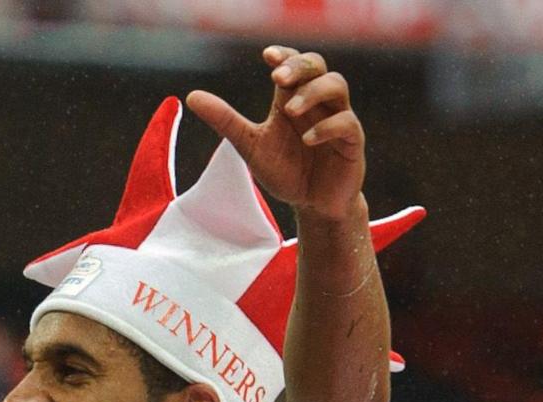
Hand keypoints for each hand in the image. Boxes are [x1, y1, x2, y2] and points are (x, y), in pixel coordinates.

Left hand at [188, 47, 366, 222]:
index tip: (267, 56)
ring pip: (337, 86)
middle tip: (276, 77)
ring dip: (312, 93)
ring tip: (289, 111)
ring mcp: (337, 119)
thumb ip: (225, 120)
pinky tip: (306, 139)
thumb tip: (191, 96)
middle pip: (318, 66)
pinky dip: (326, 127)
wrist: (312, 204)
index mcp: (293, 99)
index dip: (285, 55)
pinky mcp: (351, 142)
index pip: (294, 64)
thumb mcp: (249, 145)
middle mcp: (317, 104)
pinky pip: (346, 123)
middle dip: (299, 66)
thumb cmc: (285, 170)